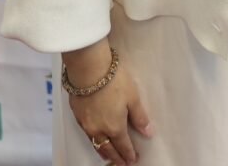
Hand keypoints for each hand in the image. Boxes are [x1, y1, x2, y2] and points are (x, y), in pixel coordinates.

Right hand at [63, 42, 151, 164]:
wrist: (89, 71)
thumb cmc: (115, 82)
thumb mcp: (133, 97)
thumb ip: (140, 117)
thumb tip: (148, 133)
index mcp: (114, 127)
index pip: (123, 145)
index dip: (128, 154)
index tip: (133, 160)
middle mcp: (99, 130)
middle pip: (108, 149)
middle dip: (116, 157)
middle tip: (122, 164)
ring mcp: (87, 125)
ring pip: (96, 144)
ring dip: (104, 152)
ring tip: (109, 157)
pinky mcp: (78, 117)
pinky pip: (87, 136)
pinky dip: (94, 142)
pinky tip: (95, 140)